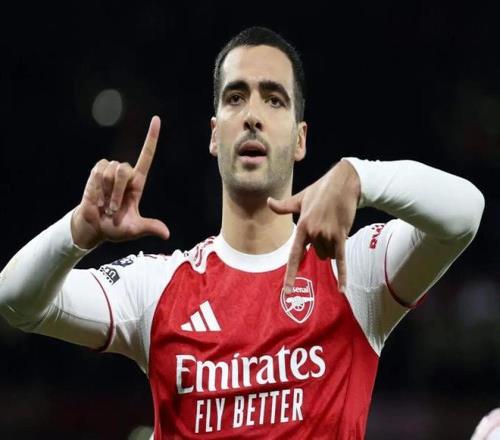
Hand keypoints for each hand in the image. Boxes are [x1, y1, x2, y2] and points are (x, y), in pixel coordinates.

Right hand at [71, 116, 169, 248]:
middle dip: (117, 192)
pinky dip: (97, 186)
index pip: (146, 156)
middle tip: (113, 210)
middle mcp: (125, 174)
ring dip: (107, 192)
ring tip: (105, 204)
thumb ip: (150, 228)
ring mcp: (110, 172)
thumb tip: (166, 234)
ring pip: (112, 171)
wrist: (95, 228)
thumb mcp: (135, 229)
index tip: (156, 119)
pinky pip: (99, 171)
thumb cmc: (115, 228)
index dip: (151, 138)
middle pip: (125, 170)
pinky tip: (96, 197)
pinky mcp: (96, 172)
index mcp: (137, 183)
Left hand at [267, 160, 359, 292]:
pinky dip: (343, 276)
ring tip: (335, 226)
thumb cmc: (320, 190)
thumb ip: (284, 206)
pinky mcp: (342, 236)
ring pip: (329, 256)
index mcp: (301, 227)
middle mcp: (314, 233)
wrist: (343, 183)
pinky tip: (342, 291)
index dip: (290, 275)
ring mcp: (328, 235)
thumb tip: (268, 202)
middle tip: (326, 225)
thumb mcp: (299, 199)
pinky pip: (341, 260)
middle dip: (322, 245)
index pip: (294, 256)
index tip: (286, 292)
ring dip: (333, 246)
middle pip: (317, 255)